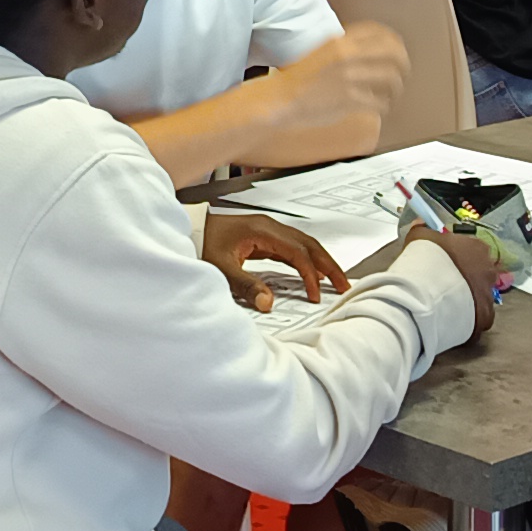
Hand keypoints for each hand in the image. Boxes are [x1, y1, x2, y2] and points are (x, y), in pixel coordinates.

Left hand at [201, 210, 351, 313]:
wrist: (187, 229)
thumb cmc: (200, 242)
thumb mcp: (220, 268)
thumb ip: (245, 285)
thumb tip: (267, 303)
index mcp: (262, 230)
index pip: (297, 253)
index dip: (310, 275)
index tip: (315, 295)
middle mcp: (269, 227)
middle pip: (309, 244)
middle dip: (328, 265)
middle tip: (344, 285)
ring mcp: (267, 231)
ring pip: (304, 245)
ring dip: (321, 262)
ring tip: (335, 281)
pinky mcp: (263, 239)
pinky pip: (292, 249)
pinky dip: (306, 261)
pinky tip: (311, 274)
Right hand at [263, 24, 407, 141]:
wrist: (280, 99)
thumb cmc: (297, 79)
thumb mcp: (322, 52)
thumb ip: (344, 48)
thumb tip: (366, 52)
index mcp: (341, 41)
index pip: (380, 33)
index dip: (394, 42)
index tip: (397, 50)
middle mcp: (348, 56)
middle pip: (392, 53)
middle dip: (403, 63)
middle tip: (403, 72)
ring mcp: (350, 78)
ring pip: (390, 78)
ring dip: (396, 87)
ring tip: (393, 93)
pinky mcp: (350, 100)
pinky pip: (379, 102)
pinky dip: (384, 106)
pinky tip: (381, 107)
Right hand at [408, 224, 500, 336]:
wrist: (427, 292)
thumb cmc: (426, 260)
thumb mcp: (421, 236)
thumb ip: (424, 230)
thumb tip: (421, 224)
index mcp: (477, 248)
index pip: (474, 250)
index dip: (459, 257)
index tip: (446, 263)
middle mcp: (488, 271)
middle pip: (480, 274)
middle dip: (465, 279)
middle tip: (445, 284)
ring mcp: (488, 295)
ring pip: (480, 298)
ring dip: (466, 300)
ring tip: (445, 304)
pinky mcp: (484, 318)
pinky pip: (477, 319)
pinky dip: (466, 320)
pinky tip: (451, 321)